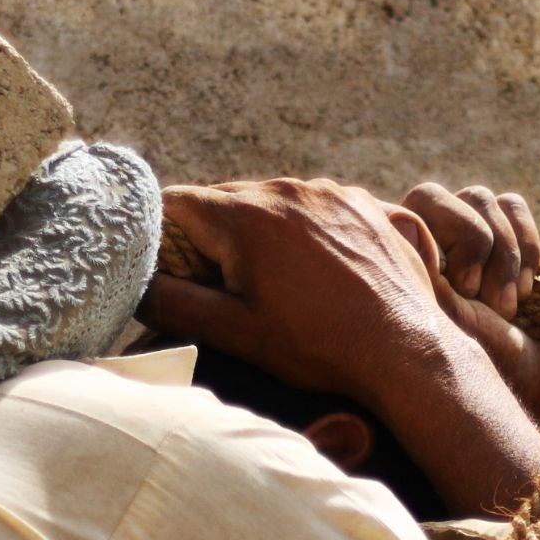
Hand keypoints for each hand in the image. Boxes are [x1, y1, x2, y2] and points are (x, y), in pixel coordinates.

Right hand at [140, 175, 539, 518]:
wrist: (405, 350)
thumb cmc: (317, 346)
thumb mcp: (235, 332)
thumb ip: (174, 305)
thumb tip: (135, 288)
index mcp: (248, 216)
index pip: (175, 204)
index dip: (158, 237)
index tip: (161, 270)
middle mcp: (289, 189)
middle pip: (223, 201)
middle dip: (207, 237)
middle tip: (212, 285)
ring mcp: (333, 193)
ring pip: (271, 202)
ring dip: (256, 234)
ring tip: (268, 284)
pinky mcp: (365, 204)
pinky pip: (315, 206)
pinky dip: (301, 232)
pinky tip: (310, 273)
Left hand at [394, 183, 539, 444]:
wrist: (528, 390)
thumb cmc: (472, 369)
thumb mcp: (437, 325)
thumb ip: (416, 273)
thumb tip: (399, 218)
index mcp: (394, 264)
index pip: (398, 210)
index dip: (434, 237)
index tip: (460, 291)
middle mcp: (425, 244)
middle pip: (436, 195)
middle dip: (470, 242)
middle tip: (477, 294)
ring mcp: (468, 238)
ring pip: (481, 198)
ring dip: (502, 253)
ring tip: (506, 308)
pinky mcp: (509, 238)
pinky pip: (513, 205)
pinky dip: (526, 244)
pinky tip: (526, 292)